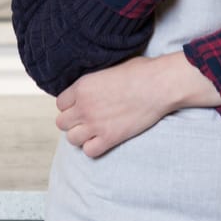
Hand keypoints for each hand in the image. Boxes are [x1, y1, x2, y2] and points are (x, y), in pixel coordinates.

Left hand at [54, 54, 220, 157]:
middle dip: (74, 121)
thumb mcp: (111, 69)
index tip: (82, 106)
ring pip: (72, 139)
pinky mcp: (110, 137)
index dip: (71, 105)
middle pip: (62, 123)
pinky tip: (104, 139)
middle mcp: (84, 106)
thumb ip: (96, 82)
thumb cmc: (142, 71)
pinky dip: (94, 147)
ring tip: (95, 130)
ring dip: (81, 136)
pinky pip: (89, 151)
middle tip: (88, 119)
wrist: (160, 85)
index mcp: (82, 86)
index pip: (60, 104)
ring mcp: (96, 124)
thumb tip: (95, 88)